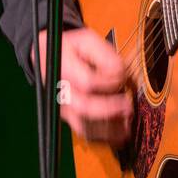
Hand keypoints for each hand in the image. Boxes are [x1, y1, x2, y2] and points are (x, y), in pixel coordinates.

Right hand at [31, 27, 133, 145]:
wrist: (49, 57)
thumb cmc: (71, 48)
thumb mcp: (87, 40)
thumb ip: (105, 55)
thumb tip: (121, 73)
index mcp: (63, 69)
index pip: (86, 83)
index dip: (108, 84)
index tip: (122, 78)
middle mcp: (60, 91)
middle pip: (83, 108)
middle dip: (109, 110)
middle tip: (128, 107)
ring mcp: (63, 107)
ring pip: (83, 126)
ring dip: (109, 128)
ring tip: (127, 123)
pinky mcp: (69, 117)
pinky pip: (84, 133)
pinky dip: (103, 137)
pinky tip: (120, 134)